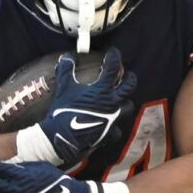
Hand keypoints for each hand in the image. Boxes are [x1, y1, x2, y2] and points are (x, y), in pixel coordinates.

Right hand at [36, 47, 137, 165]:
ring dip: (125, 101)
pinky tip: (111, 124)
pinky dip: (115, 126)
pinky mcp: (109, 134)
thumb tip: (67, 57)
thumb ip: (66, 71)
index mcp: (102, 90)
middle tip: (126, 74)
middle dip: (129, 78)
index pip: (113, 68)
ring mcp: (113, 119)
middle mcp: (112, 103)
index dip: (114, 57)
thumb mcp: (63, 89)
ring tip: (120, 99)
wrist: (63, 139)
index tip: (113, 53)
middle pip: (129, 87)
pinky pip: (118, 129)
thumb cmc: (63, 112)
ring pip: (128, 107)